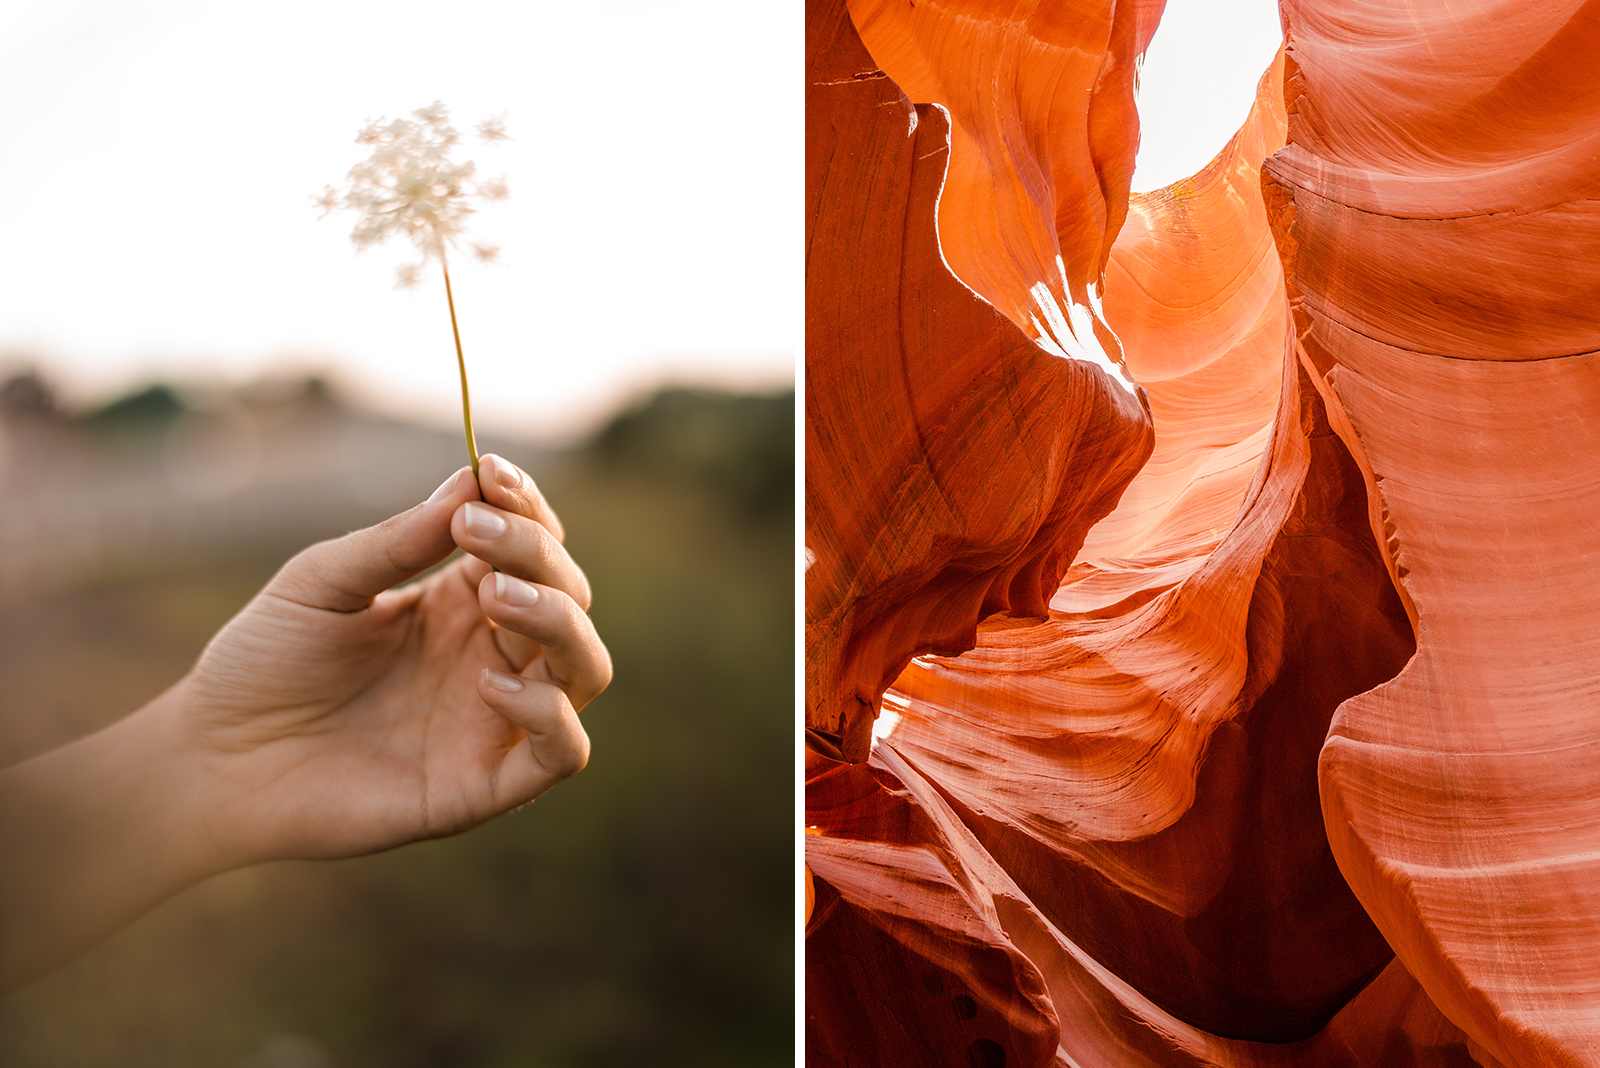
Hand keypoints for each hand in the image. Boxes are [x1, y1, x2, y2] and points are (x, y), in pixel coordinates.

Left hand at [173, 452, 611, 867]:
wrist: (213, 759)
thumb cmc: (263, 663)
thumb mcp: (323, 581)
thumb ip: (399, 540)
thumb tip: (473, 481)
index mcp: (461, 604)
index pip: (534, 547)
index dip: (526, 506)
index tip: (488, 471)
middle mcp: (492, 657)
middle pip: (570, 596)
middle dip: (537, 554)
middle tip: (473, 533)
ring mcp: (494, 721)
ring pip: (585, 668)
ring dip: (560, 621)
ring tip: (495, 593)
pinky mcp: (484, 787)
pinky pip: (562, 753)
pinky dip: (549, 714)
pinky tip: (490, 684)